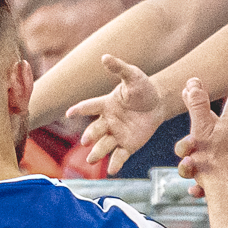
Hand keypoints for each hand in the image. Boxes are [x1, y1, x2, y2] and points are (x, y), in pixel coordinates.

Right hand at [69, 56, 166, 175]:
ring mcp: (116, 134)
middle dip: (90, 135)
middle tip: (86, 141)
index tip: (69, 113)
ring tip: (90, 159)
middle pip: (95, 129)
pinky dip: (115, 163)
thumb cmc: (142, 87)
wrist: (157, 103)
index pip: (89, 106)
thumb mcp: (132, 76)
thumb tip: (105, 56)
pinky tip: (111, 170)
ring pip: (104, 144)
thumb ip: (119, 68)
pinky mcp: (128, 145)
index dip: (79, 109)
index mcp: (105, 104)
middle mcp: (107, 121)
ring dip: (97, 152)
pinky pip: (119, 155)